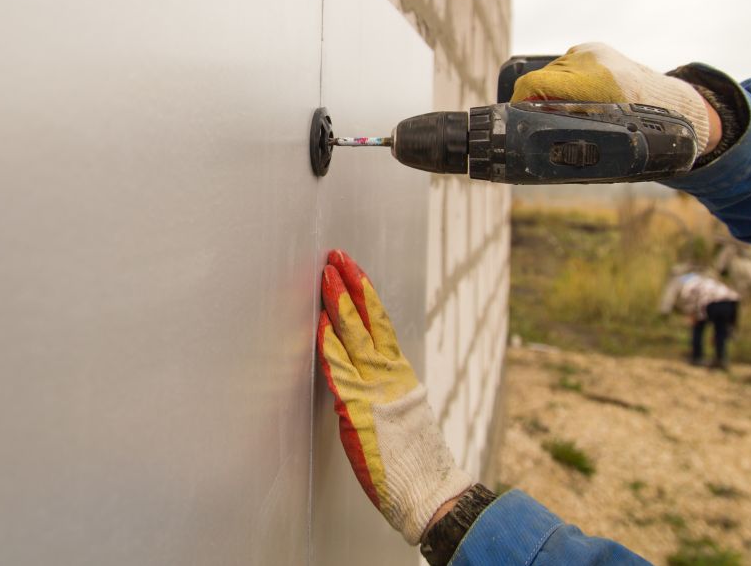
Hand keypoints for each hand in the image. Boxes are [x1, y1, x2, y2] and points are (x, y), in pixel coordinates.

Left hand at [316, 250, 471, 543]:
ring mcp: (375, 390)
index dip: (366, 295)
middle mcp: (390, 376)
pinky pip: (341, 371)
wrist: (429, 493)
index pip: (381, 324)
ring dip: (338, 303)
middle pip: (369, 320)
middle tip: (337, 257)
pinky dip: (330, 345)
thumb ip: (383, 390)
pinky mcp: (360, 411)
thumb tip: (365, 377)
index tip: (354, 270)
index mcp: (400, 375)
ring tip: (325, 276)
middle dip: (351, 285)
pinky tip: (320, 324)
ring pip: (354, 336)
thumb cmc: (415, 462)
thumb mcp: (402, 415)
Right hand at [510, 42, 719, 155]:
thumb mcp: (603, 135)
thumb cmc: (639, 127)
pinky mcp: (593, 47)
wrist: (669, 103)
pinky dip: (564, 80)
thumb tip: (532, 144)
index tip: (515, 115)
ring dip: (550, 90)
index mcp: (595, 83)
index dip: (519, 100)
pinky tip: (574, 94)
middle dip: (534, 99)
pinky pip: (565, 65)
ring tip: (562, 109)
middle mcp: (592, 61)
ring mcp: (592, 51)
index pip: (535, 84)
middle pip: (541, 78)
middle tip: (536, 121)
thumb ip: (568, 131)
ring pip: (552, 72)